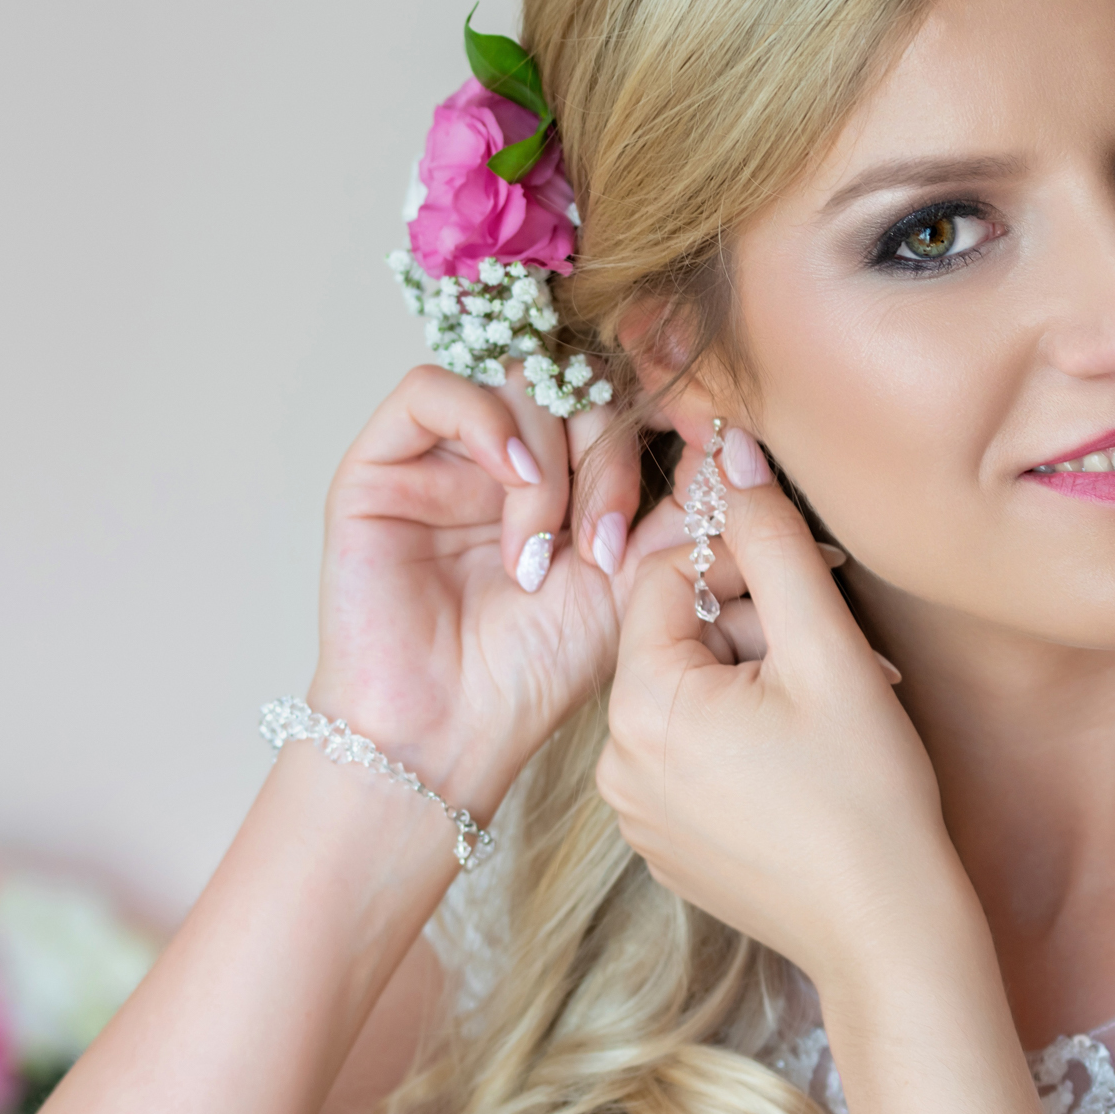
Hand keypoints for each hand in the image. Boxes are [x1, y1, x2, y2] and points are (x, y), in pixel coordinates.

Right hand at [308, 364, 673, 816]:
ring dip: (549, 455)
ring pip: (512, 380)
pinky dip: (484, 421)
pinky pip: (430, 389)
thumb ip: (682, 513)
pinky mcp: (378, 465)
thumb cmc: (536, 671)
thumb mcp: (634, 581)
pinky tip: (513, 478)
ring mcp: (441, 457)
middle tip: (605, 543)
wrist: (450, 733)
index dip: (657, 407)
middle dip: (606, 453)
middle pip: (570, 384)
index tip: (702, 439)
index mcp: (564, 477)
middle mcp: (502, 457)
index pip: (616, 398)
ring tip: (544, 548)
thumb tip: (736, 442)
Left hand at [596, 427, 969, 983]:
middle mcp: (614, 762)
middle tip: (839, 661)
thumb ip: (773, 544)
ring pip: (688, 699)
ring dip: (756, 684)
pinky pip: (690, 758)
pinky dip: (742, 742)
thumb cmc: (868, 798)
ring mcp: (635, 813)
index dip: (741, 569)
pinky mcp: (663, 845)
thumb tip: (730, 455)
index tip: (809, 588)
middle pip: (675, 641)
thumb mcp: (827, 652)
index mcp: (641, 707)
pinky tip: (805, 765)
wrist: (888, 937)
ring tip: (831, 715)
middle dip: (756, 632)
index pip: (663, 579)